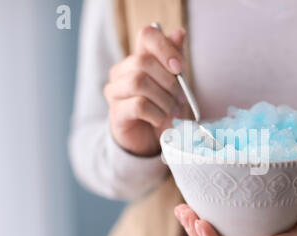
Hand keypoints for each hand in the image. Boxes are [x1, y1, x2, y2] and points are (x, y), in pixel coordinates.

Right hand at [104, 26, 186, 156]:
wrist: (151, 141)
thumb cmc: (163, 109)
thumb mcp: (176, 85)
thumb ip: (175, 60)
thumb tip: (179, 33)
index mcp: (139, 58)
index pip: (147, 35)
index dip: (165, 47)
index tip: (179, 67)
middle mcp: (122, 71)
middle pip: (143, 62)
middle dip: (169, 82)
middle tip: (181, 99)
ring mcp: (115, 91)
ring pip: (138, 82)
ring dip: (163, 99)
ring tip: (172, 111)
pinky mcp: (116, 112)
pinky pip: (138, 105)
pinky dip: (156, 114)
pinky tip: (160, 120)